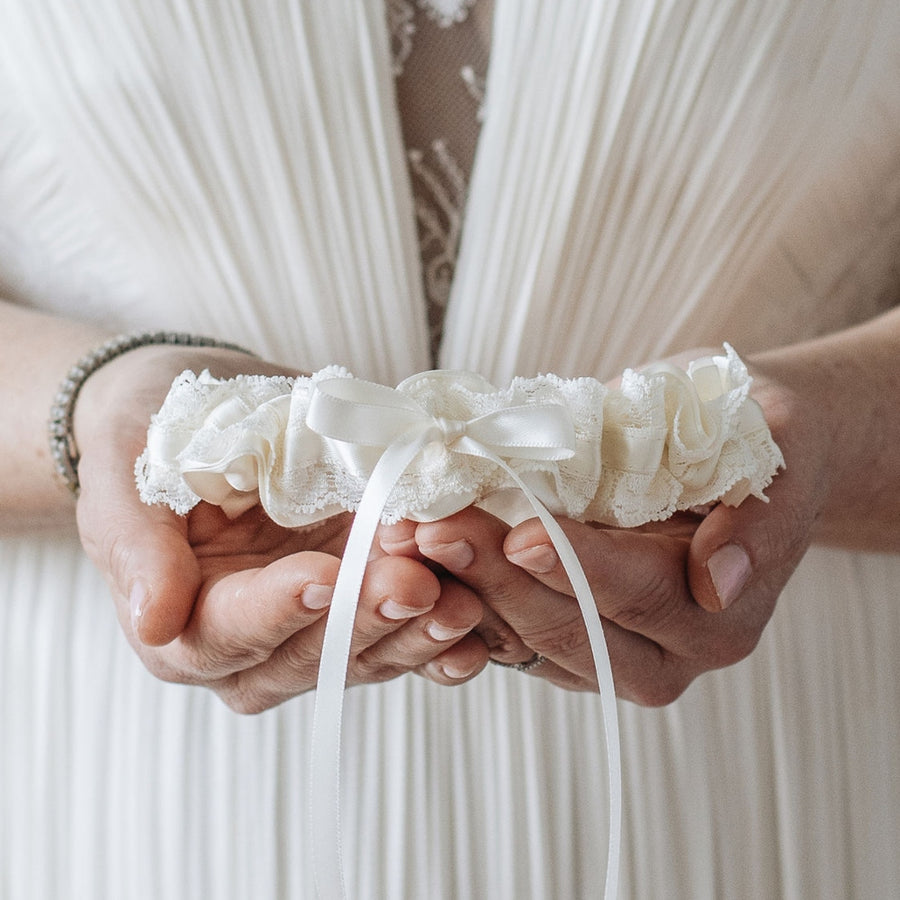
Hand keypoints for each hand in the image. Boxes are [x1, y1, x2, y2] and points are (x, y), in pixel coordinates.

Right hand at [73, 344, 486, 711]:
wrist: (202, 414)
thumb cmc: (151, 434)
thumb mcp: (125, 472)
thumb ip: (135, 545)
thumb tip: (151, 622)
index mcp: (183, 623)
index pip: (227, 632)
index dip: (276, 610)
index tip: (321, 575)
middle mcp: (253, 645)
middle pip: (308, 657)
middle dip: (364, 622)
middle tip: (414, 585)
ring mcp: (318, 629)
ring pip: (368, 655)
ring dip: (416, 635)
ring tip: (460, 602)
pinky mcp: (366, 605)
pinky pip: (407, 637)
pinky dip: (445, 638)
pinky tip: (481, 629)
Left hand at [383, 353, 828, 704]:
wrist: (741, 451)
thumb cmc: (760, 436)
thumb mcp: (780, 450)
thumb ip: (759, 523)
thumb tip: (718, 581)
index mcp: (720, 617)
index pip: (639, 595)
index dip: (579, 567)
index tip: (521, 533)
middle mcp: (665, 653)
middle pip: (572, 628)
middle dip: (498, 578)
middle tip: (434, 529)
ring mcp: (608, 653)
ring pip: (526, 638)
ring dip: (461, 590)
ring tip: (405, 537)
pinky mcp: (563, 636)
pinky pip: (505, 632)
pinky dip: (459, 596)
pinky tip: (412, 556)